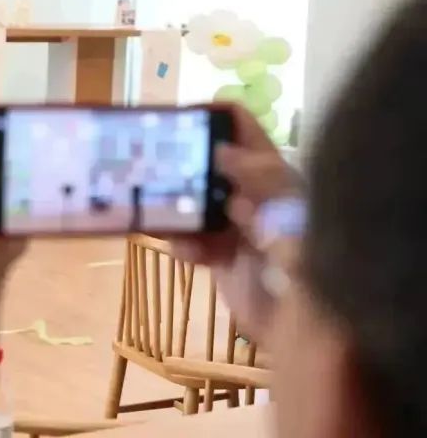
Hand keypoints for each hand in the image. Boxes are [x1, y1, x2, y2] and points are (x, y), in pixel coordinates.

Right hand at [171, 103, 301, 339]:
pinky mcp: (219, 255)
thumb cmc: (306, 269)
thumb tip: (221, 151)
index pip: (239, 125)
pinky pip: (189, 239)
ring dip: (171, 206)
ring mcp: (233, 223)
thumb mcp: (291, 218)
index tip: (172, 121)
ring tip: (150, 209)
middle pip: (205, 160)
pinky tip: (187, 256)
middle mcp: (248, 191)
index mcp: (270, 172)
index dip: (208, 116)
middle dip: (177, 162)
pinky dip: (181, 245)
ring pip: (190, 200)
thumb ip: (263, 183)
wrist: (307, 334)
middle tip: (143, 163)